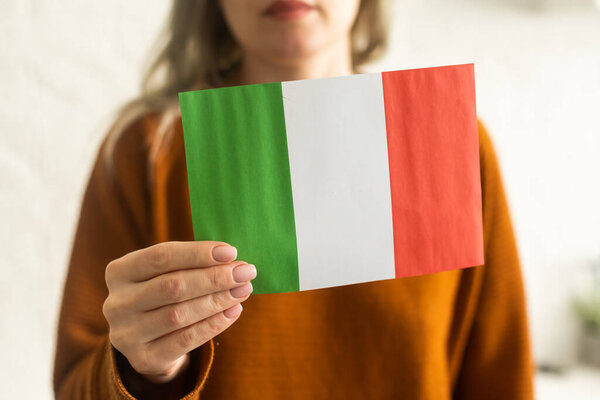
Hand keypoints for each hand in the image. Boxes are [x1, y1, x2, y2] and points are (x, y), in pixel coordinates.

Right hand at [102, 241, 255, 382]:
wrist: (148, 342)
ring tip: (243, 290)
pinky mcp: (142, 358)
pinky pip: (184, 340)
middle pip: (172, 285)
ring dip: (217, 300)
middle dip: (214, 277)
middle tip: (245, 272)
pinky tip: (233, 311)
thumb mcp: (167, 274)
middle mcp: (116, 302)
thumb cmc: (163, 296)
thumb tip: (232, 260)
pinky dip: (213, 325)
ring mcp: (126, 333)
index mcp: (120, 271)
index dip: (198, 253)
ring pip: (179, 314)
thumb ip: (192, 264)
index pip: (161, 256)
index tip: (231, 251)